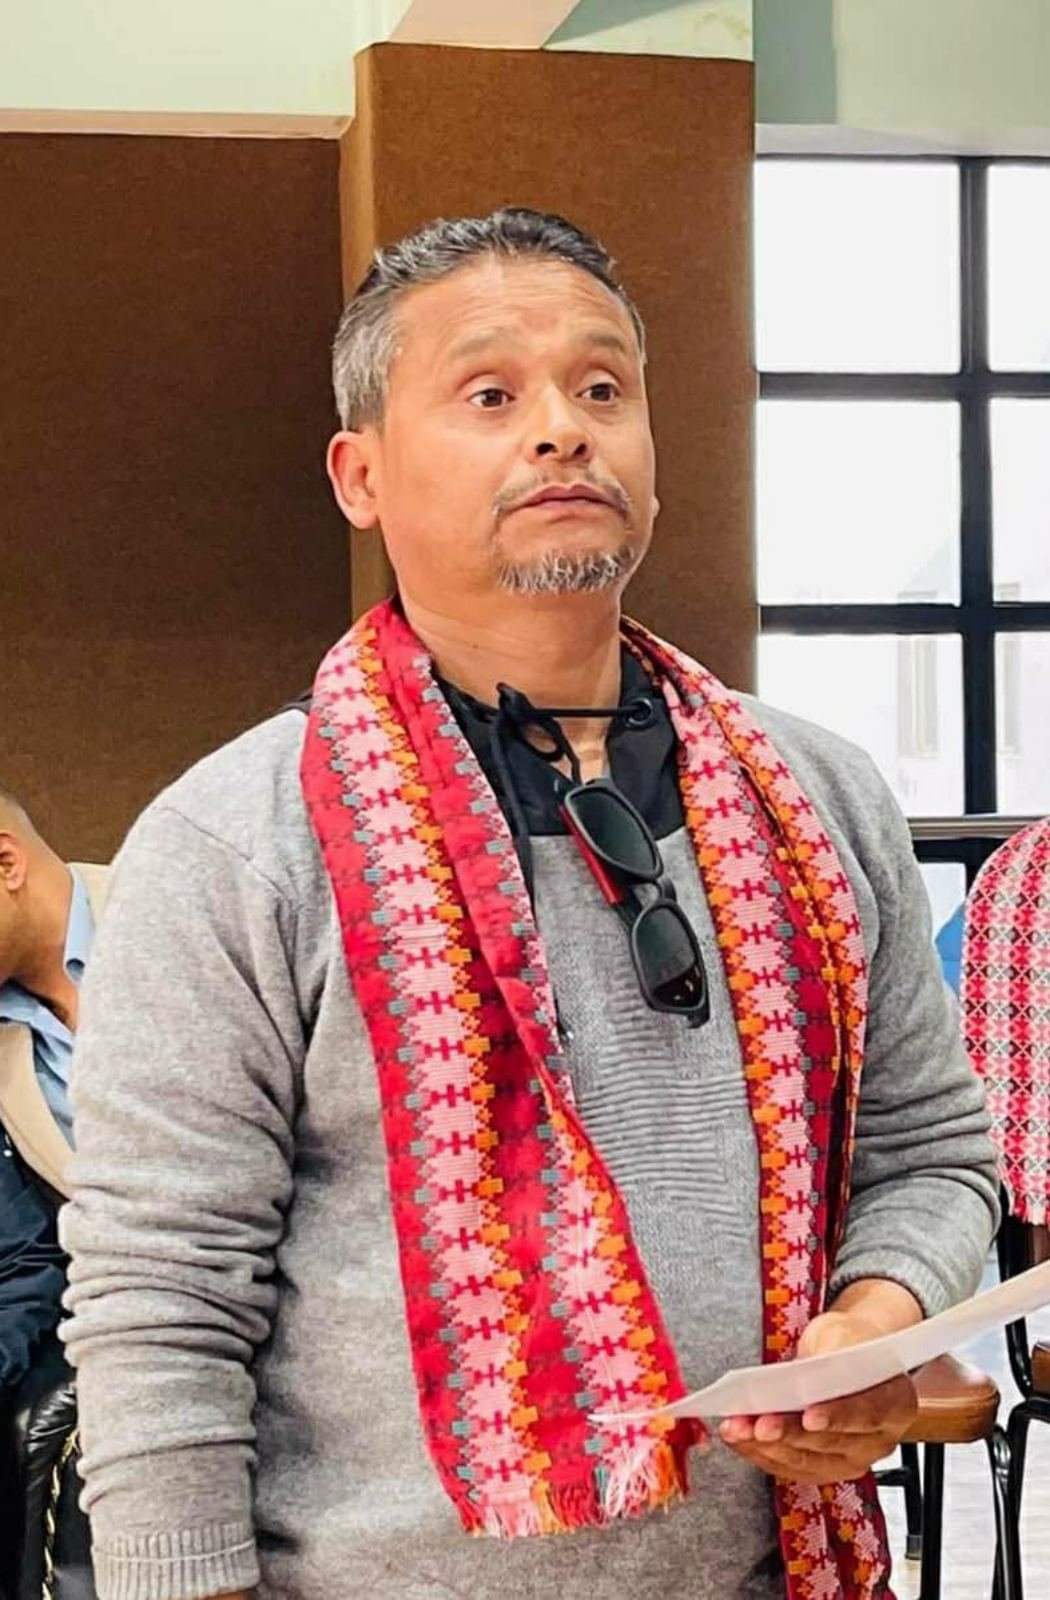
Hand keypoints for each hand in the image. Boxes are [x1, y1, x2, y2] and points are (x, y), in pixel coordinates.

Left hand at [718, 1305, 918, 1485]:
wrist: (847, 1357)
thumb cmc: (848, 1343)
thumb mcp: (845, 1332)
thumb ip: (834, 1350)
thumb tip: (812, 1371)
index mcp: (896, 1403)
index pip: (867, 1414)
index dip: (837, 1417)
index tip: (809, 1416)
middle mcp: (878, 1441)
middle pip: (832, 1443)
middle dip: (790, 1433)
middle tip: (759, 1425)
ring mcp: (851, 1460)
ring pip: (806, 1460)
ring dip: (766, 1446)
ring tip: (736, 1428)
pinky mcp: (822, 1468)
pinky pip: (789, 1467)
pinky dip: (759, 1452)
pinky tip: (737, 1436)